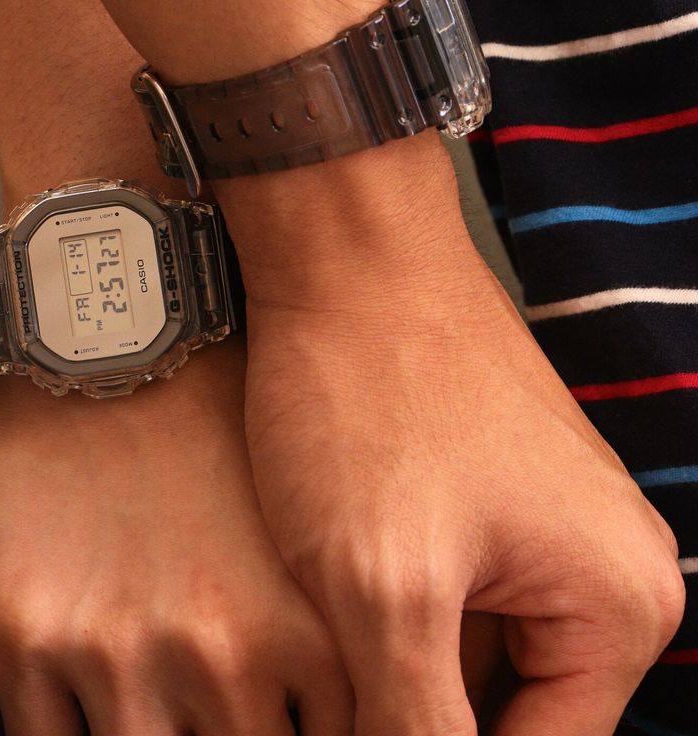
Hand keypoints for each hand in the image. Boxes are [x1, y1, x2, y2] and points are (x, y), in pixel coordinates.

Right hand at [0, 337, 354, 735]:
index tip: (269, 723)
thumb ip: (323, 657)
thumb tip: (327, 723)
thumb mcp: (314, 541)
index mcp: (305, 637)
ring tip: (152, 695)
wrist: (123, 345)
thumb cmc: (219, 425)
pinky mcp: (30, 637)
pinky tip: (86, 704)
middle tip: (205, 705)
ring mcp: (119, 653)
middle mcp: (218, 657)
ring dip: (146, 734)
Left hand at [240, 192, 683, 735]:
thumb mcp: (384, 585)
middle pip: (503, 717)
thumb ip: (417, 726)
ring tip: (319, 638)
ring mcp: (543, 528)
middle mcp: (603, 571)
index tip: (351, 725)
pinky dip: (383, 614)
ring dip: (387, 671)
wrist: (340, 248)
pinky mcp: (484, 495)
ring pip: (463, 663)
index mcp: (620, 605)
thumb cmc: (366, 390)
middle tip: (328, 684)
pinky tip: (317, 601)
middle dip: (406, 715)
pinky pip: (446, 597)